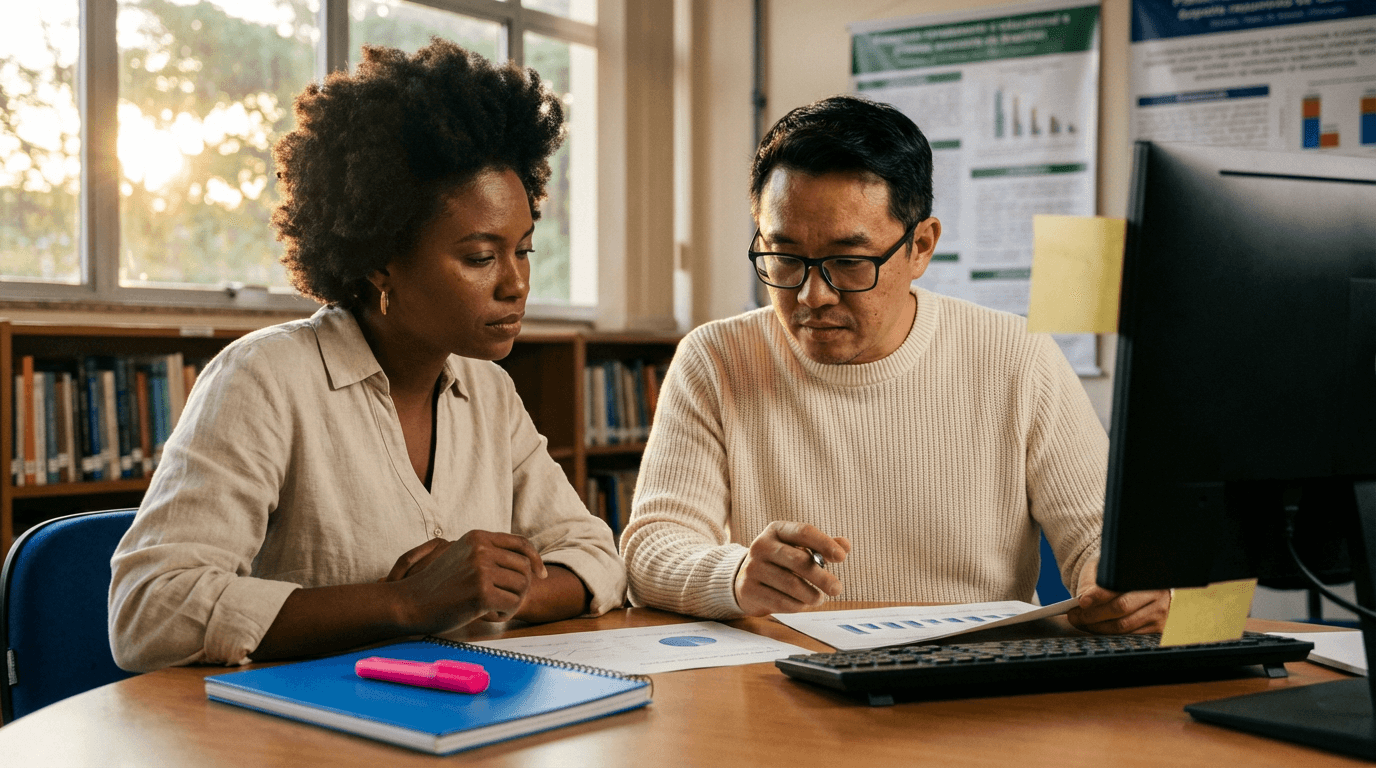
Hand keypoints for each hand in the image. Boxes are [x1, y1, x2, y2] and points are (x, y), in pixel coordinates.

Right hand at [391, 530, 547, 632]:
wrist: (410, 603)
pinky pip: (512, 604)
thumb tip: (528, 562)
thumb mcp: (462, 556)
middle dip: (520, 589)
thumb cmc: (438, 585)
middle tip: (503, 602)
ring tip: (493, 608)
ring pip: (522, 587)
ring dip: (512, 603)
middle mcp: (481, 549)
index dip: (535, 560)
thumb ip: (488, 553)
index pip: (521, 544)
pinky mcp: (481, 593)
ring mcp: (481, 570)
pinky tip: (487, 615)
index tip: (541, 576)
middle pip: (525, 569)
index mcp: (478, 537)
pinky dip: (504, 614)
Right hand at [733, 521, 850, 615]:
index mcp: (776, 530)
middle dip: (822, 577)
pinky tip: (802, 604)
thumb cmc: (779, 562)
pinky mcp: (748, 589)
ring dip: (811, 595)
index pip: (804, 532)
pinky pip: (780, 601)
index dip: (824, 544)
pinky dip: (797, 605)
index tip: (842, 557)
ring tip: (819, 598)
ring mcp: (752, 567)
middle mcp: (761, 545)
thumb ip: (822, 547)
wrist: (743, 579)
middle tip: (837, 589)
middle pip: (799, 561)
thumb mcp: (797, 548)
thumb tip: (845, 545)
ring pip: (791, 584)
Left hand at [1066, 554, 1170, 633]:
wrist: (1136, 582)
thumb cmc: (1115, 576)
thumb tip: (1083, 598)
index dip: (1098, 595)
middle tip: (1074, 616)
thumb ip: (1092, 581)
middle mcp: (1155, 592)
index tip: (1082, 601)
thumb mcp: (1102, 569)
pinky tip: (1096, 629)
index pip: (1118, 586)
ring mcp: (1158, 611)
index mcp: (1142, 574)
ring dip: (1098, 627)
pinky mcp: (1157, 628)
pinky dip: (1109, 634)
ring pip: (1124, 625)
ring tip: (1081, 623)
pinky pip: (1130, 636)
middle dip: (1093, 614)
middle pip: (1121, 608)